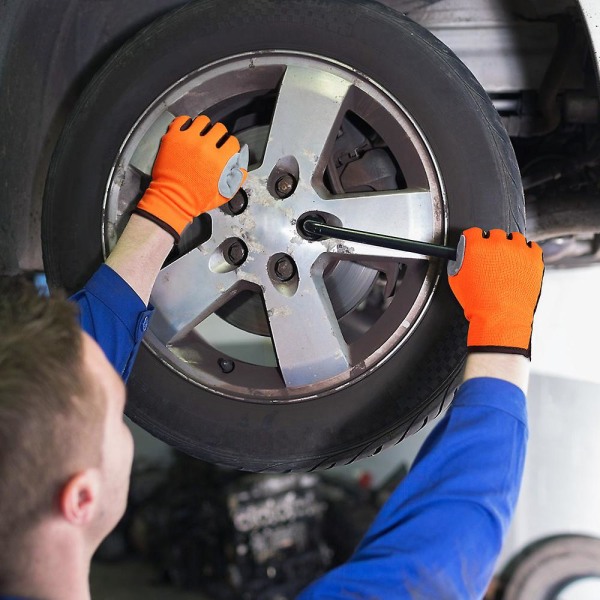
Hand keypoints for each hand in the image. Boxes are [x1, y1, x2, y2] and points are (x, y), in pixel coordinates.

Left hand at [135, 115, 247, 240]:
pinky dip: (186, 123)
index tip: (226, 148)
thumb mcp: (224, 194)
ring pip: (202, 120)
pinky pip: (182, 120)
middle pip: (220, 128)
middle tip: (214, 141)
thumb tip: (242, 166)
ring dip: (204, 127)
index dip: (231, 145)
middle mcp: (205, 147)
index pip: (232, 141)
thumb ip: (236, 179)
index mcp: (219, 160)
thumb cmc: (196, 200)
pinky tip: (187, 131)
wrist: (172, 200)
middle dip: (219, 135)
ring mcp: (187, 140)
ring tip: (201, 135)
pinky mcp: (173, 138)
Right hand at [448, 227, 543, 357]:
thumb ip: (459, 263)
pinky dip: (526, 253)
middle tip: (492, 259)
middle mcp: (497, 244)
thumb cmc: (479, 303)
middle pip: (494, 234)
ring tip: (507, 262)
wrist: (500, 316)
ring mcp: (517, 250)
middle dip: (492, 244)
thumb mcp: (457, 281)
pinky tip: (520, 263)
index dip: (473, 240)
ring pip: (514, 238)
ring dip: (510, 246)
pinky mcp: (533, 258)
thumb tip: (462, 258)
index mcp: (476, 247)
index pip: (473, 232)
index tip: (476, 244)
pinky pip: (531, 247)